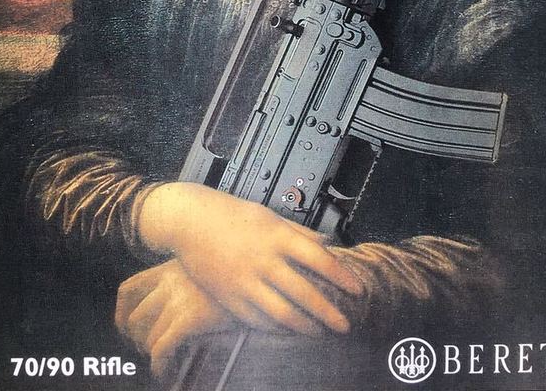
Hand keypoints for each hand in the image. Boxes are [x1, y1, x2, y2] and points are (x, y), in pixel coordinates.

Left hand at [115, 260, 233, 376]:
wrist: (258, 274)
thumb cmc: (231, 276)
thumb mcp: (200, 268)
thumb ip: (180, 280)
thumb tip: (161, 309)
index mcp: (168, 268)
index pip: (128, 289)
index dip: (120, 314)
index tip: (125, 329)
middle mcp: (169, 281)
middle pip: (134, 318)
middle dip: (136, 341)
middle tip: (146, 350)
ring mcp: (179, 299)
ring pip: (148, 337)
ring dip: (150, 355)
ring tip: (161, 363)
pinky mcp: (190, 317)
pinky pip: (161, 349)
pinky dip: (158, 365)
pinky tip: (164, 372)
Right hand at [137, 182, 363, 334]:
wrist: (188, 220)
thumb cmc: (230, 214)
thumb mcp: (268, 215)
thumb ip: (298, 231)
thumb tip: (326, 245)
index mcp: (277, 235)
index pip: (319, 259)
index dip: (341, 277)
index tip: (357, 290)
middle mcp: (263, 260)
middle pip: (305, 293)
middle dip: (329, 312)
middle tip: (345, 324)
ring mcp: (245, 281)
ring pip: (282, 313)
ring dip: (305, 326)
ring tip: (319, 332)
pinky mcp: (229, 297)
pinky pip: (258, 320)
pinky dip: (276, 329)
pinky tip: (288, 330)